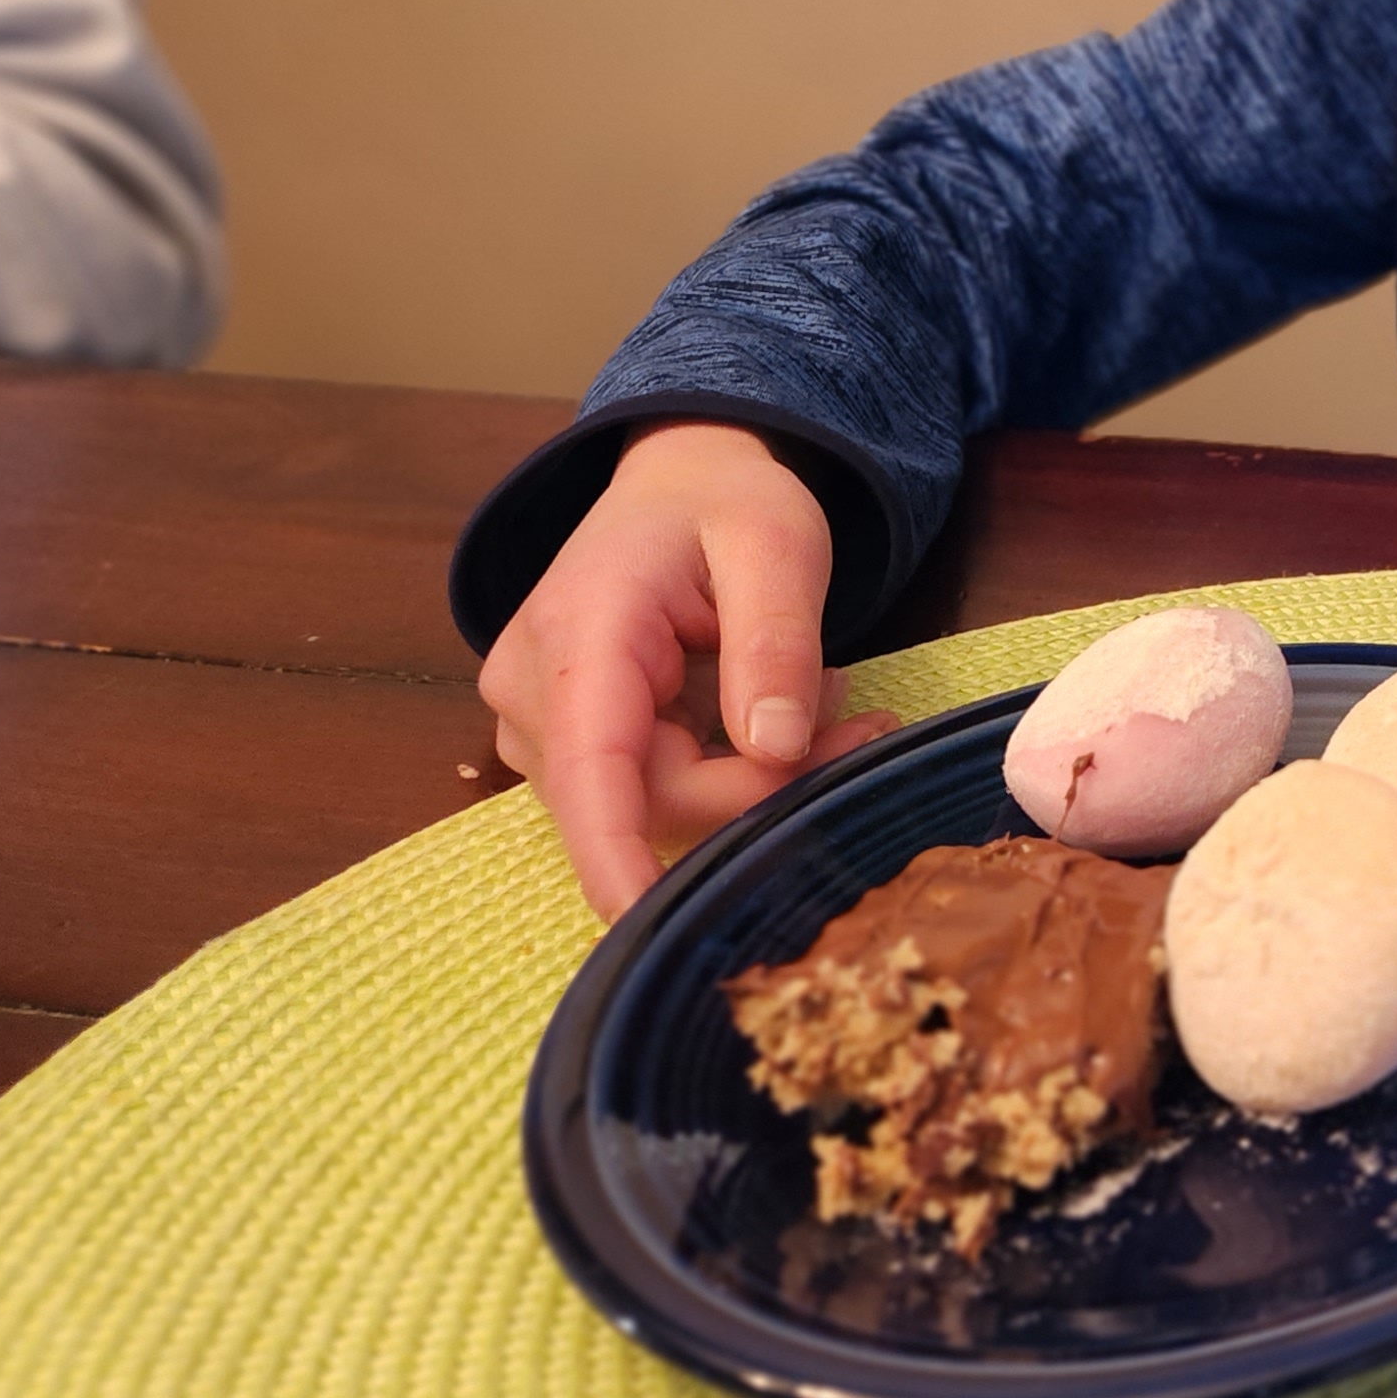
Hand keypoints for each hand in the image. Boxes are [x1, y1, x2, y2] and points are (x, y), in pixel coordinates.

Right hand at [478, 418, 899, 917]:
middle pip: (642, 795)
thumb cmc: (725, 499)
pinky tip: (776, 707)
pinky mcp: (570, 739)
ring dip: (751, 775)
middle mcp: (534, 686)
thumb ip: (777, 643)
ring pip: (653, 800)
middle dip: (760, 784)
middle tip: (862, 726)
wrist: (679, 477)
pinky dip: (728, 767)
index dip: (614, 854)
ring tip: (828, 697)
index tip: (644, 920)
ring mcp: (542, 719)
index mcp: (580, 630)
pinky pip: (652, 787)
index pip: (590, 765)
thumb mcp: (778, 545)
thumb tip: (777, 749)